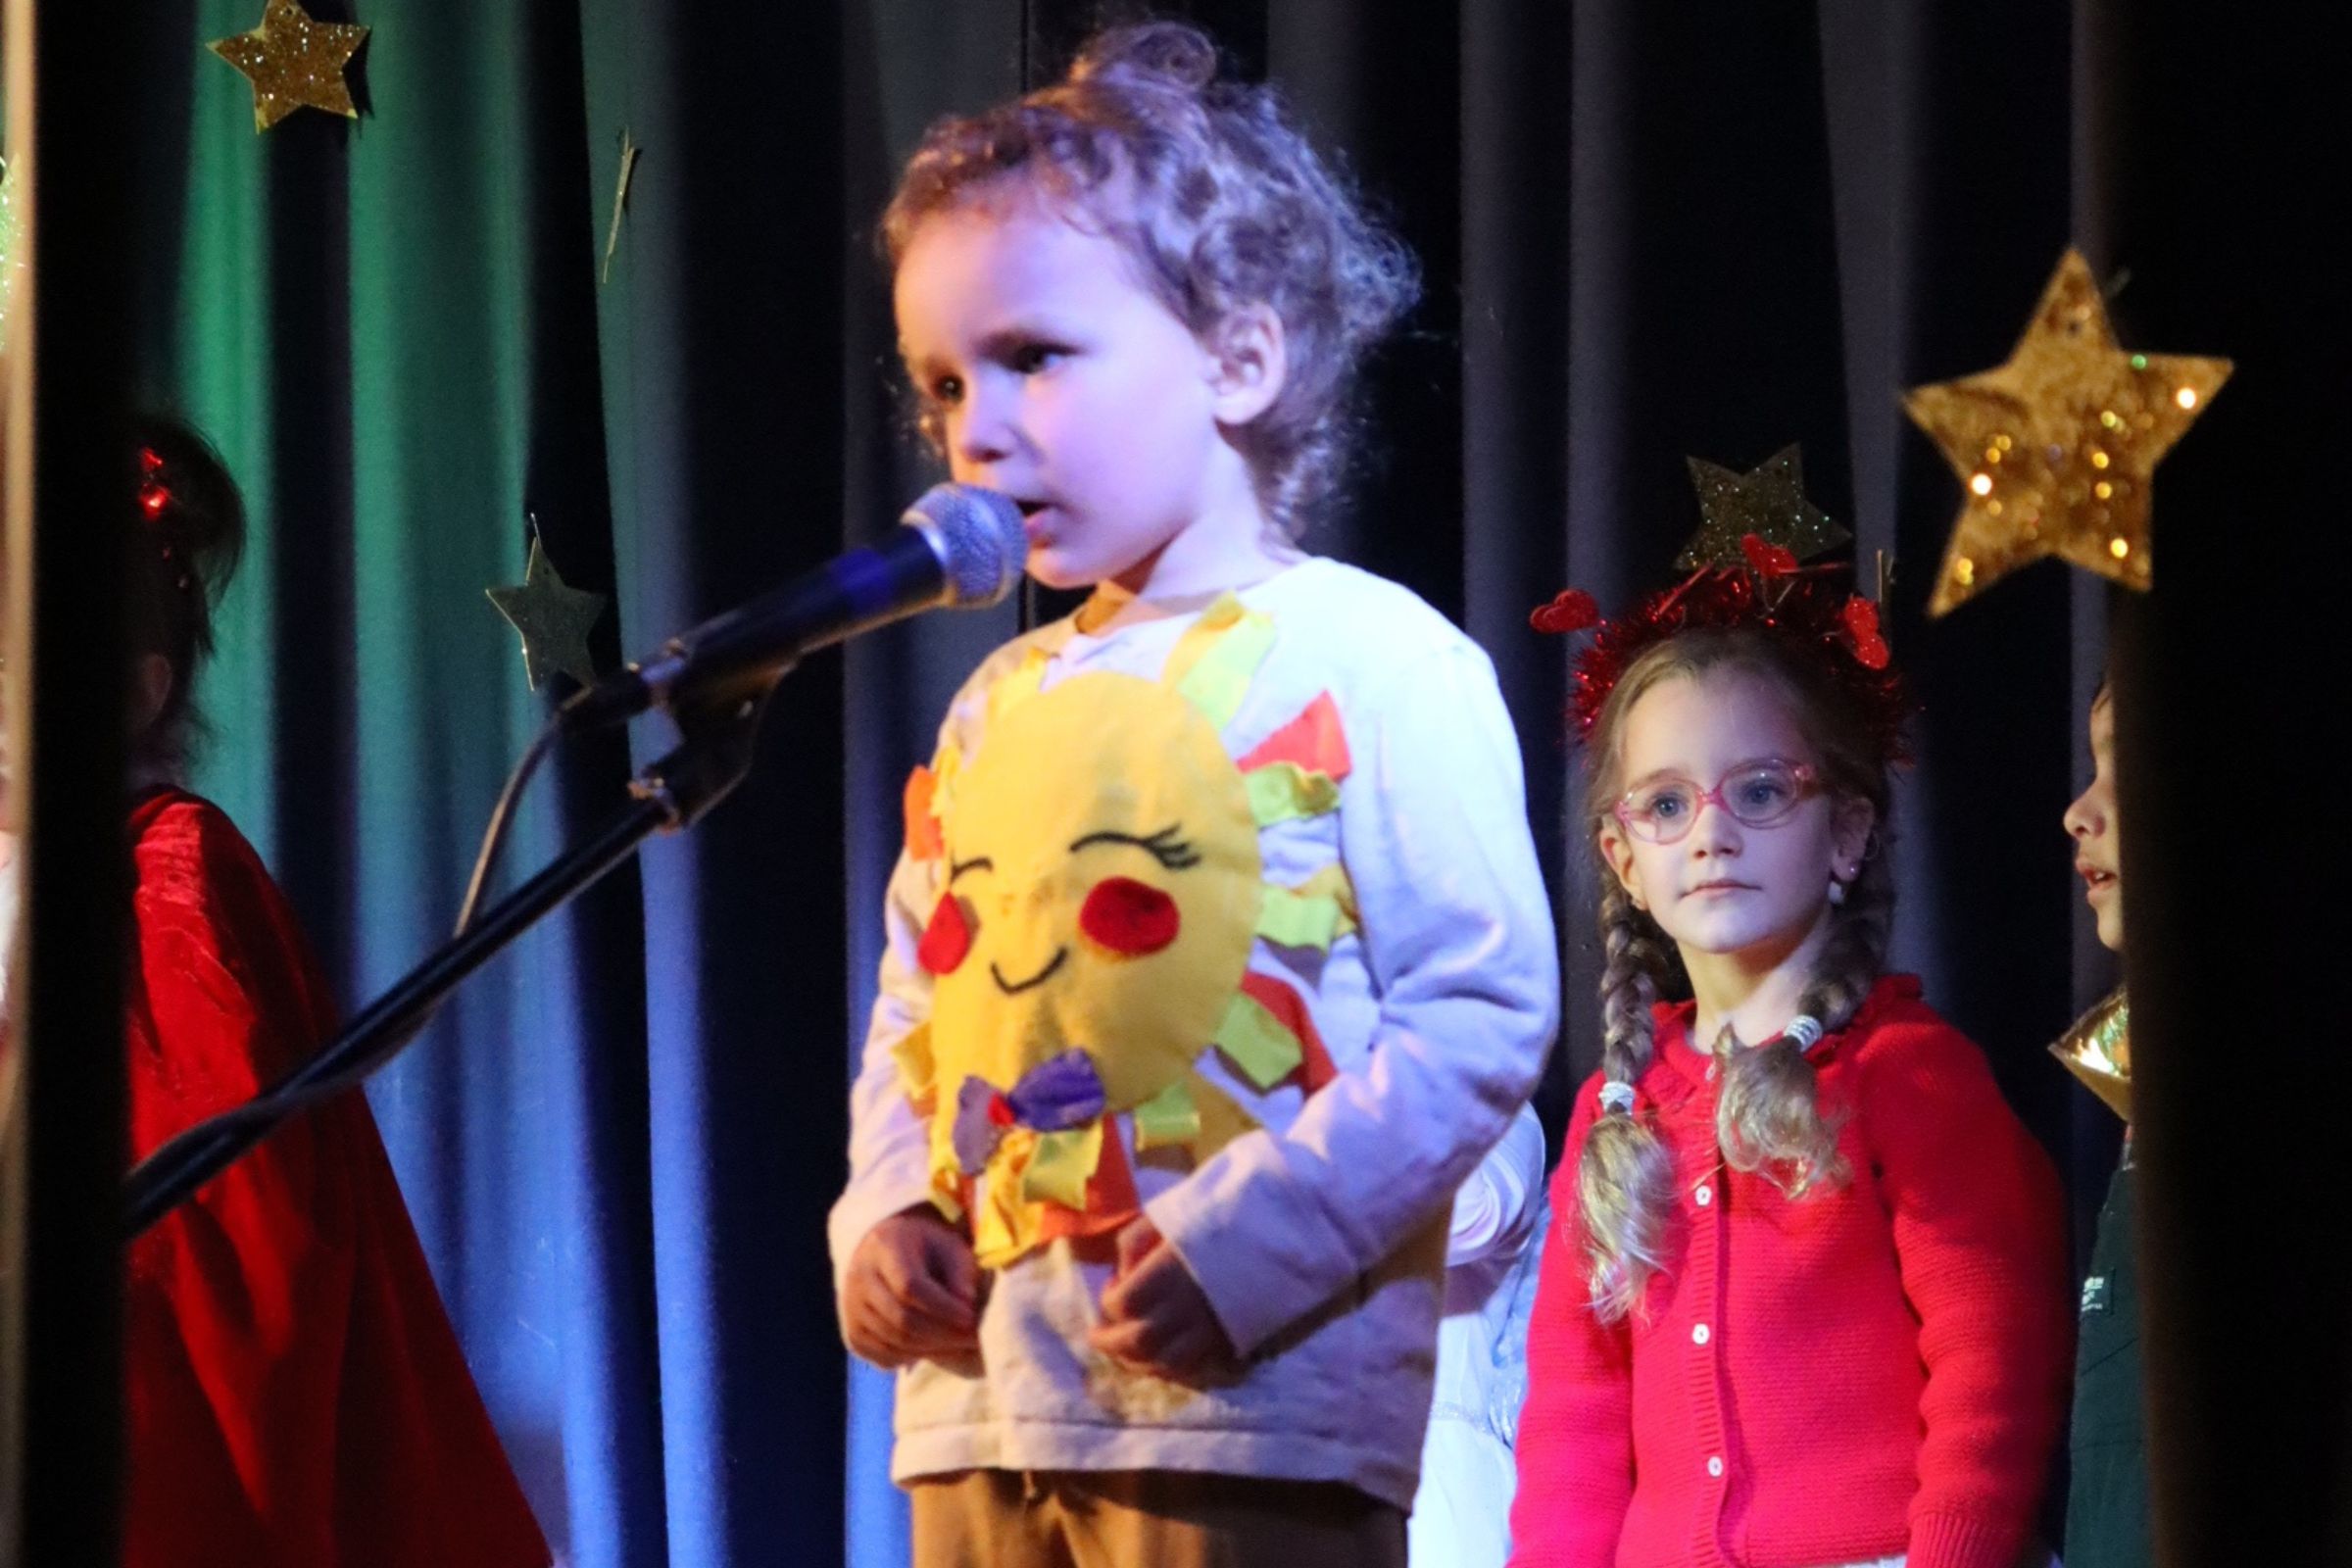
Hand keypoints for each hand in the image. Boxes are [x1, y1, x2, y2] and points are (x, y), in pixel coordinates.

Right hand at [842, 1206, 980, 1368]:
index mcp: (884, 1246)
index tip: (971, 1317)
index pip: (909, 1285)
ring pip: (893, 1342)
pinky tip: (934, 1348)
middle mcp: (859, 1276)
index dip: (942, 1307)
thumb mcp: (949, 1247)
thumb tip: (967, 1306)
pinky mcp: (852, 1332)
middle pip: (900, 1318)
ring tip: (959, 1345)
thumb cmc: (926, 1248)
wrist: (885, 1253)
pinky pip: (883, 1356)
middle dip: (942, 1334)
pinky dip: (912, 1358)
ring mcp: (850, 1307)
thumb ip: (961, 1273)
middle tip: (972, 1338)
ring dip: (932, 1349)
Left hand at [1088, 1215, 1234, 1380]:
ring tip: (1130, 1355)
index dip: (1108, 1302)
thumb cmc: (1226, 1213)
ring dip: (1142, 1363)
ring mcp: (1217, 1331)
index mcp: (1172, 1272)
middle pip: (1140, 1341)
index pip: (1123, 1304)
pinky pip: (1200, 1372)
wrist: (1288, 1227)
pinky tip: (1167, 1361)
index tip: (1111, 1289)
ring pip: (1168, 1365)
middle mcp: (1191, 1308)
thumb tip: (1121, 1273)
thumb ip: (1136, 1240)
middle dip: (1113, 1344)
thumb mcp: (1172, 1211)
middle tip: (1100, 1338)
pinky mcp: (1240, 1345)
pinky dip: (1177, 1371)